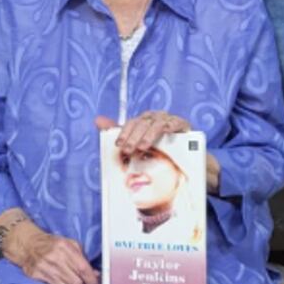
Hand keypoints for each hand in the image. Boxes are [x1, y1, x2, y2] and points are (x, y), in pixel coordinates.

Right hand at [7, 224, 99, 283]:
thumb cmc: (52, 245)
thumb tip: (96, 275)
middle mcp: (55, 258)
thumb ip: (83, 258)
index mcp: (65, 247)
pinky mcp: (37, 275)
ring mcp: (45, 267)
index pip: (83, 268)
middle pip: (76, 282)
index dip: (92, 281)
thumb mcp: (70, 245)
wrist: (28, 244)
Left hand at [97, 114, 219, 191]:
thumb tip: (97, 120)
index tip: (119, 145)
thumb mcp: (139, 146)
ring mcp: (170, 120)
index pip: (132, 123)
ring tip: (143, 147)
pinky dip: (171, 125)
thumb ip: (121, 134)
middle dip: (134, 136)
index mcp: (144, 122)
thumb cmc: (160, 153)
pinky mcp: (184, 125)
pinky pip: (177, 122)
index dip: (124, 133)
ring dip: (149, 133)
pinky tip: (167, 132)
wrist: (186, 166)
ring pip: (158, 122)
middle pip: (143, 122)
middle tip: (129, 150)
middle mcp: (156, 118)